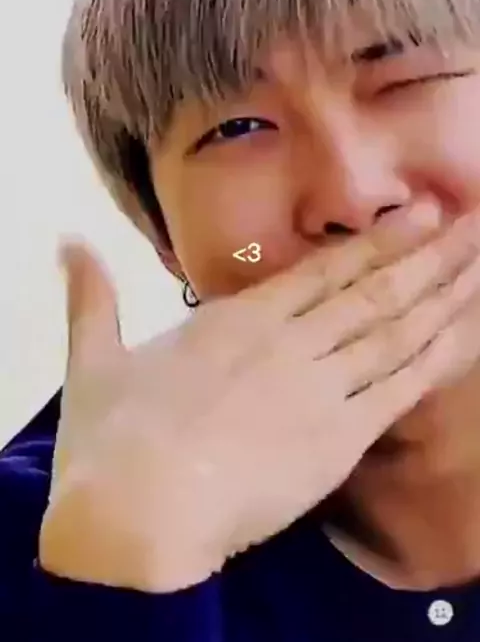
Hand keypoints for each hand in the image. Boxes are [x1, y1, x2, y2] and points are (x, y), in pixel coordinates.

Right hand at [39, 201, 479, 591]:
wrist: (134, 514)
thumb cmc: (111, 440)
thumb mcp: (94, 358)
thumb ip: (92, 295)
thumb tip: (66, 241)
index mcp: (238, 322)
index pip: (326, 271)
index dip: (380, 241)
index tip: (423, 215)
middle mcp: (288, 345)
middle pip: (373, 292)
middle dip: (430, 256)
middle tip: (476, 223)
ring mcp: (318, 390)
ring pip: (395, 332)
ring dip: (444, 295)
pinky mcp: (336, 441)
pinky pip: (399, 390)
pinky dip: (438, 357)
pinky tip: (468, 332)